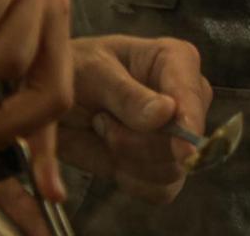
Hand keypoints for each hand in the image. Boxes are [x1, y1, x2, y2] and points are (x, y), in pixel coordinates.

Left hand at [59, 34, 210, 202]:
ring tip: (102, 129)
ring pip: (173, 169)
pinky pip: (160, 189)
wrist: (55, 103)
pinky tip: (111, 156)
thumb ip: (127, 94)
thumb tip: (168, 112)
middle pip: (186, 139)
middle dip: (140, 143)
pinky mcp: (165, 167)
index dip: (190, 122)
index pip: (193, 93)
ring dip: (130, 160)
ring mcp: (178, 135)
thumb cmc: (74, 71)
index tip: (182, 148)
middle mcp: (185, 98)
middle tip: (100, 121)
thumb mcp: (92, 72)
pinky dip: (131, 179)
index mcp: (175, 59)